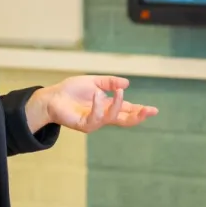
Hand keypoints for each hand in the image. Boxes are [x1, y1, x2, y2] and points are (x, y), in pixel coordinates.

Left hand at [36, 75, 158, 133]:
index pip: (127, 110)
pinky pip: (95, 118)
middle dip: (138, 116)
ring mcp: (94, 122)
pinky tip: (98, 95)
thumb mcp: (94, 82)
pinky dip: (98, 106)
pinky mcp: (83, 124)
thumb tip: (126, 84)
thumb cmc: (71, 90)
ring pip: (112, 118)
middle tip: (149, 111)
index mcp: (107, 106)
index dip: (140, 110)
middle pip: (125, 120)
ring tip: (119, 92)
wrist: (52, 97)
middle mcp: (103, 116)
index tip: (153, 110)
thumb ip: (109, 82)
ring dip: (118, 105)